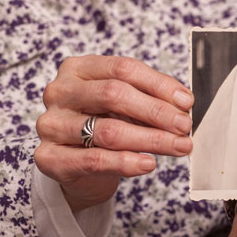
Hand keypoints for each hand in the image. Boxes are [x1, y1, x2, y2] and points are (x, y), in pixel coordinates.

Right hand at [35, 55, 193, 211]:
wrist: (79, 168)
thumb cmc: (106, 127)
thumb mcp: (127, 107)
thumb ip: (149, 100)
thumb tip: (184, 104)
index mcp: (79, 69)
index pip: (123, 69)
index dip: (159, 85)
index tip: (187, 102)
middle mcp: (60, 92)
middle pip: (114, 95)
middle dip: (157, 112)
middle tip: (185, 127)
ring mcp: (51, 124)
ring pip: (108, 130)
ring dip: (151, 139)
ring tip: (178, 147)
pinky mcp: (49, 157)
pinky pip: (94, 160)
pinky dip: (126, 162)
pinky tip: (148, 163)